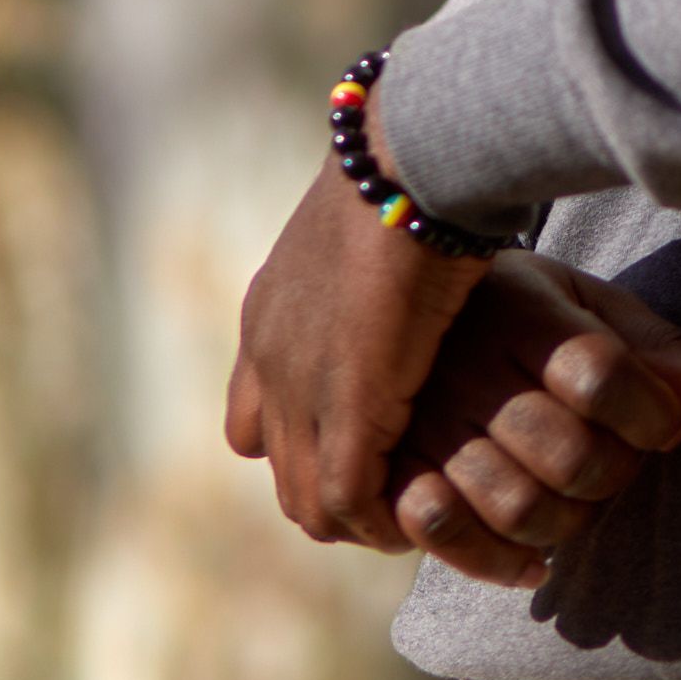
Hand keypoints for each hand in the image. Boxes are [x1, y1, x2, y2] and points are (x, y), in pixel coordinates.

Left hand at [225, 155, 489, 549]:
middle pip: (283, 470)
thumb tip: (409, 271)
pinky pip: (349, 501)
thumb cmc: (412, 171)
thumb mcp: (372, 226)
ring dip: (361, 520)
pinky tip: (426, 510)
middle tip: (400, 497)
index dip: (307, 444)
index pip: (254, 420)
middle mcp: (270, 360)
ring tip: (415, 514)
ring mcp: (300, 388)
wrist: (408, 159)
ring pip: (308, 500)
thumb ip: (369, 270)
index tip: (368, 446)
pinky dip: (384, 521)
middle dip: (338, 494)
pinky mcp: (346, 407)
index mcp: (269, 316)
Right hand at [392, 253, 680, 586]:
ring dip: (569, 525)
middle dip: (617, 474)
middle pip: (568, 452)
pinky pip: (441, 530)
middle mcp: (468, 368)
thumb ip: (655, 349)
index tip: (668, 424)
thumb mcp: (585, 305)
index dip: (654, 413)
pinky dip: (496, 561)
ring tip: (579, 505)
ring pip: (516, 504)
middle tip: (621, 462)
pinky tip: (533, 560)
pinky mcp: (389, 471)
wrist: (399, 312)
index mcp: (521, 312)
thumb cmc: (521, 314)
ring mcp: (425, 423)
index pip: (601, 373)